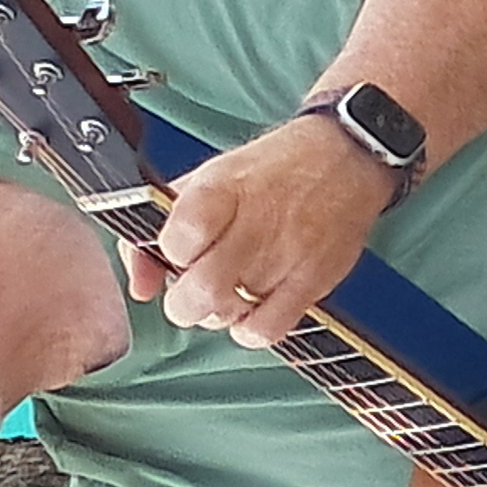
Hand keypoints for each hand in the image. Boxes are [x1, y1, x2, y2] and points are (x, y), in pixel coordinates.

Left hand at [126, 117, 393, 344]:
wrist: (345, 156)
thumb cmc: (271, 171)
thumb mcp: (209, 179)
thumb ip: (162, 226)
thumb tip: (141, 286)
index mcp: (221, 189)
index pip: (176, 241)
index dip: (169, 256)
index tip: (179, 252)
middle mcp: (254, 223)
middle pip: (199, 290)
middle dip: (184, 302)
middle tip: (192, 291)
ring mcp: (287, 255)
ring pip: (229, 314)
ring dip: (217, 313)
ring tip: (227, 293)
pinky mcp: (314, 280)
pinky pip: (267, 330)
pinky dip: (249, 330)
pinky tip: (252, 310)